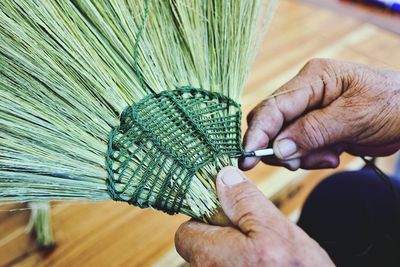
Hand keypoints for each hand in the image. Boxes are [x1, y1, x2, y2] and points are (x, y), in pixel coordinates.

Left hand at [175, 167, 333, 266]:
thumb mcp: (276, 229)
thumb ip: (245, 202)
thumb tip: (223, 178)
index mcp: (214, 257)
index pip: (186, 233)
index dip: (206, 220)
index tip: (229, 217)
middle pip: (200, 248)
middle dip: (223, 237)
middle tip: (253, 237)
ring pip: (215, 260)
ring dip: (233, 253)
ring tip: (263, 255)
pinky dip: (239, 265)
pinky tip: (263, 265)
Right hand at [241, 59, 399, 170]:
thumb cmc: (393, 105)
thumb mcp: (354, 117)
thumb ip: (313, 132)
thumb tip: (277, 148)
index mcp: (313, 78)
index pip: (273, 106)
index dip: (258, 132)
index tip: (247, 158)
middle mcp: (306, 92)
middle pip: (272, 123)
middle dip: (280, 147)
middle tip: (298, 163)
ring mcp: (310, 111)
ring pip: (284, 139)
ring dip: (301, 155)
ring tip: (330, 156)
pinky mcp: (316, 127)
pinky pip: (300, 147)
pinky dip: (312, 157)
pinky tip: (334, 155)